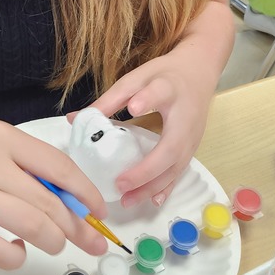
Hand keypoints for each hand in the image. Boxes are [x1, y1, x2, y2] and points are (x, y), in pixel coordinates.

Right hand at [0, 121, 108, 268]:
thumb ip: (24, 168)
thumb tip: (71, 201)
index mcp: (2, 138)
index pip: (58, 167)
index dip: (85, 193)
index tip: (100, 212)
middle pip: (50, 201)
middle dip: (79, 227)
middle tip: (92, 243)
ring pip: (32, 225)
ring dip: (53, 241)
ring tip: (53, 245)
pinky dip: (16, 257)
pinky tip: (16, 252)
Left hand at [81, 40, 217, 208]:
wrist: (199, 72)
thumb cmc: (165, 74)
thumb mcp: (137, 78)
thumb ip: (109, 99)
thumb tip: (75, 118)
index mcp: (169, 89)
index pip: (160, 93)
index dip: (148, 99)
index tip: (133, 107)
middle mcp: (185, 117)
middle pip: (171, 146)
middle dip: (147, 168)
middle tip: (121, 182)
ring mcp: (192, 136)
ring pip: (175, 166)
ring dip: (152, 186)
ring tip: (127, 199)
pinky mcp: (193, 147)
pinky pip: (180, 171)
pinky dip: (166, 188)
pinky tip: (152, 201)